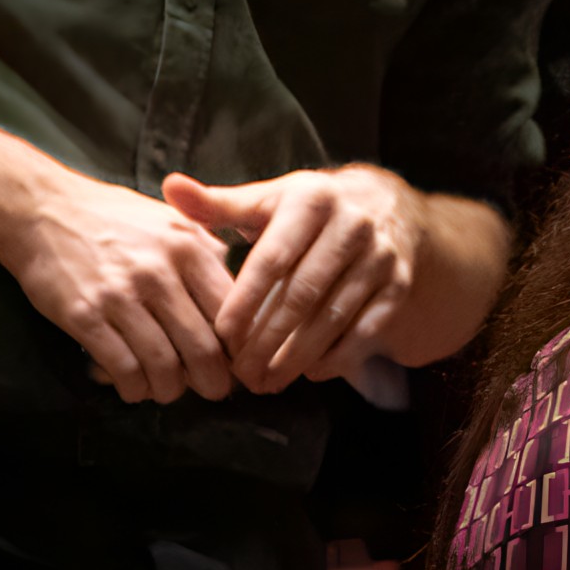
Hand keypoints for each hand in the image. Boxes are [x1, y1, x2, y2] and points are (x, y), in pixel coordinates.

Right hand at [0, 170, 239, 403]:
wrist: (40, 208)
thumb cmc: (111, 217)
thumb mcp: (170, 219)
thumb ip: (207, 251)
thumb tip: (240, 289)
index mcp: (187, 247)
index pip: (231, 312)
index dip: (238, 347)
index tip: (237, 362)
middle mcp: (157, 272)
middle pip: (203, 349)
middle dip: (213, 381)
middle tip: (212, 390)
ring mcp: (119, 296)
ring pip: (164, 367)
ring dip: (171, 390)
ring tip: (169, 390)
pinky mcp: (84, 316)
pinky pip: (123, 369)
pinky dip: (134, 388)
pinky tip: (134, 386)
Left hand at [164, 165, 420, 393]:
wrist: (385, 205)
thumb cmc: (308, 209)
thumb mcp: (268, 199)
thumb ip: (219, 204)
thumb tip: (170, 187)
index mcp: (311, 200)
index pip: (273, 258)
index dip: (246, 299)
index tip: (222, 334)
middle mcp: (352, 225)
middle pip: (304, 294)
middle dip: (269, 339)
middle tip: (241, 373)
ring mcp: (380, 257)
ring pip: (335, 316)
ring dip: (299, 355)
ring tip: (267, 382)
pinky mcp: (399, 284)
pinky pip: (368, 328)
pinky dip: (339, 355)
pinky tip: (310, 373)